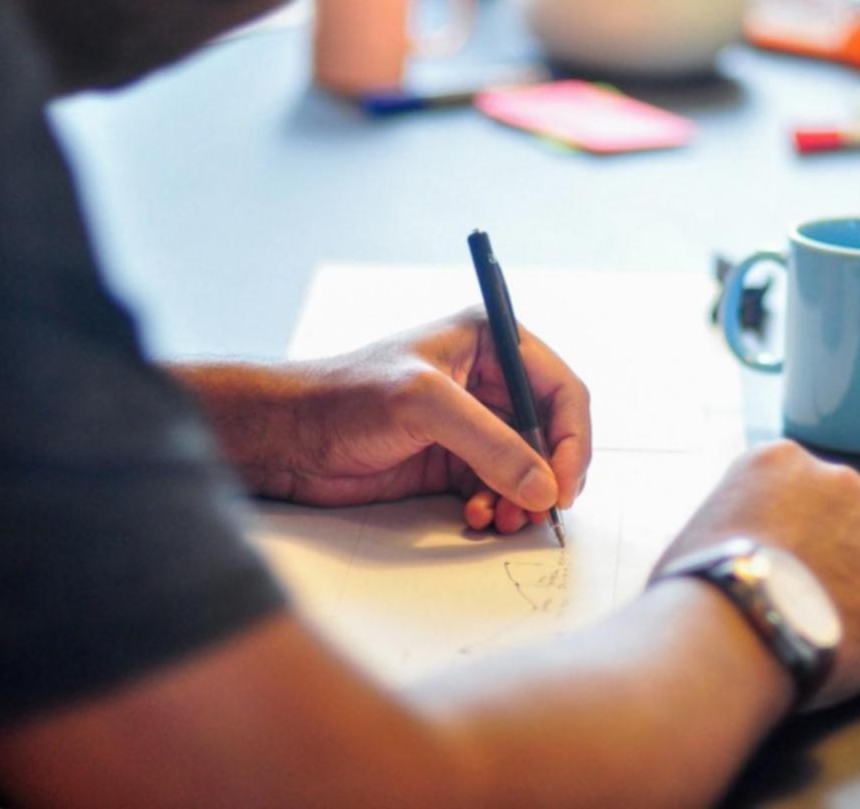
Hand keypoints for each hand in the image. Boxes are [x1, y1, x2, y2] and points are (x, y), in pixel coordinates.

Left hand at [175, 308, 590, 533]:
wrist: (289, 437)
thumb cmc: (345, 397)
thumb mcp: (424, 406)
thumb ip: (490, 444)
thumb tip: (543, 486)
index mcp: (490, 341)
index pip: (559, 390)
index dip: (570, 439)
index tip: (564, 483)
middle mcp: (488, 380)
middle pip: (549, 434)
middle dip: (547, 475)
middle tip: (538, 511)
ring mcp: (472, 424)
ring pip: (526, 469)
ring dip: (521, 498)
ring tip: (502, 519)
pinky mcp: (452, 462)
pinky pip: (497, 489)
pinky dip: (494, 507)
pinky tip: (473, 516)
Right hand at [653, 441, 859, 710]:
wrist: (730, 635)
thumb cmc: (698, 591)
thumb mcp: (698, 530)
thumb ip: (736, 523)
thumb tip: (738, 549)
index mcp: (780, 460)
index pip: (797, 493)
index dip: (785, 536)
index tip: (774, 564)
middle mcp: (841, 480)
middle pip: (843, 520)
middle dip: (828, 556)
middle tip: (796, 599)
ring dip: (856, 592)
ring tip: (814, 630)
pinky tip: (841, 649)